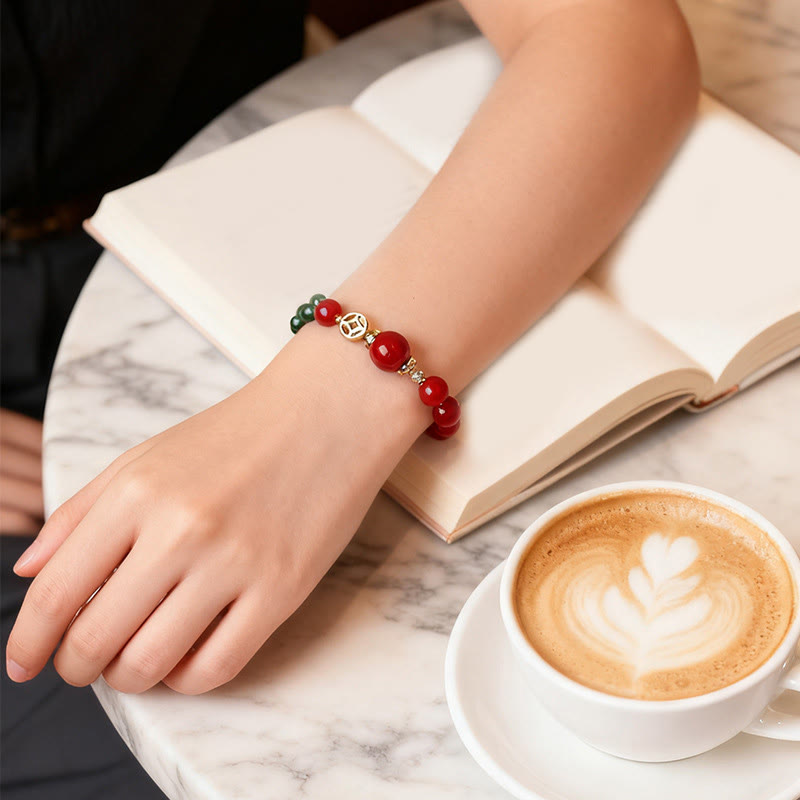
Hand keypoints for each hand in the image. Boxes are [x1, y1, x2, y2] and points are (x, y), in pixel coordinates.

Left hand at [5, 322, 428, 693]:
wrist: (329, 411)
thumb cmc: (238, 434)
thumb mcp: (148, 457)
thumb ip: (81, 513)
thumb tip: (29, 573)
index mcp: (137, 493)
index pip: (56, 592)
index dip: (28, 641)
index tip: (23, 662)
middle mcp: (180, 531)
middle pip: (96, 640)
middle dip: (77, 666)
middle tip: (85, 663)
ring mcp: (235, 563)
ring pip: (151, 665)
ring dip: (129, 677)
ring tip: (135, 659)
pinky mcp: (282, 590)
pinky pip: (216, 668)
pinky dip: (186, 679)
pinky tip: (184, 657)